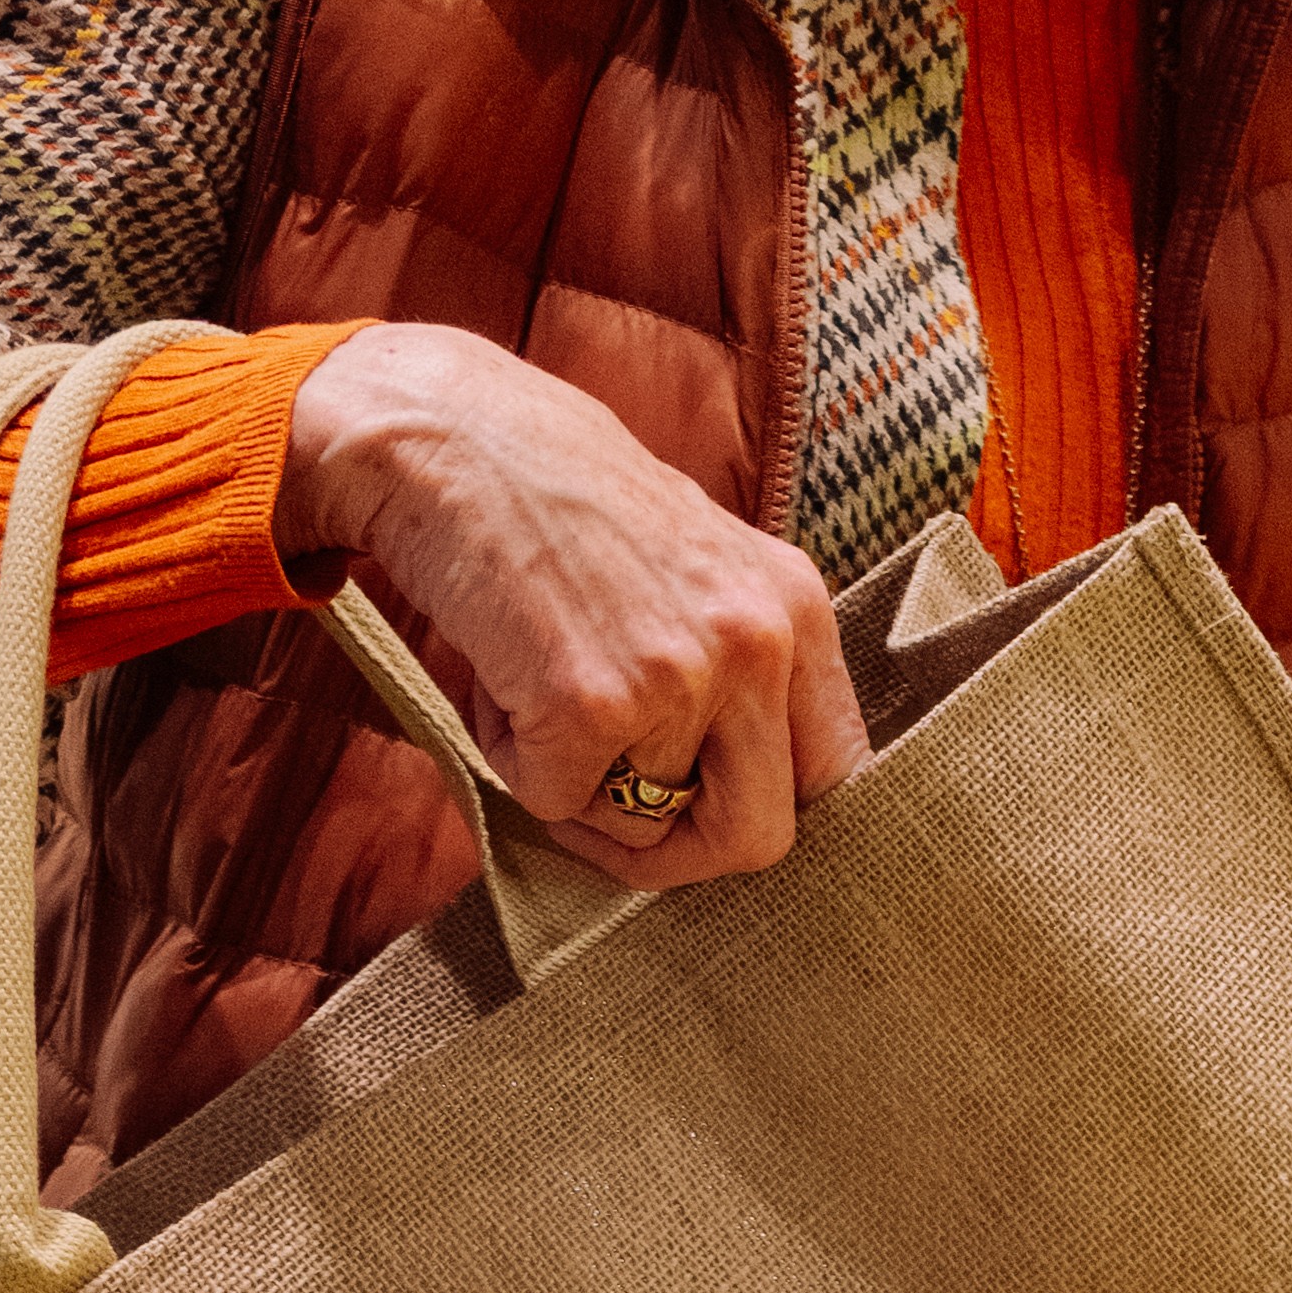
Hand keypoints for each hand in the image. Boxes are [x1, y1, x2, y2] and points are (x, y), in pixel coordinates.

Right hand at [279, 324, 863, 886]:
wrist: (456, 440)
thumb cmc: (563, 507)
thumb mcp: (699, 571)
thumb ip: (737, 673)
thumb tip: (733, 805)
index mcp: (796, 609)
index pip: (836, 773)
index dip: (767, 814)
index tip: (710, 819)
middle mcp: (758, 643)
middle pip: (758, 837)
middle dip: (678, 852)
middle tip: (612, 820)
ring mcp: (679, 676)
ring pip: (641, 824)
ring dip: (575, 785)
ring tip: (537, 689)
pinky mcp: (590, 705)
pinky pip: (556, 802)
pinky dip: (512, 762)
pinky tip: (500, 681)